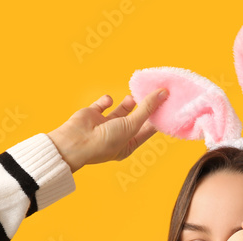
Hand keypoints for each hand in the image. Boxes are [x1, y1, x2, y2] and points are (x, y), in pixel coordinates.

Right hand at [47, 88, 168, 171]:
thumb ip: (146, 109)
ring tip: (133, 97)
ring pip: (120, 111)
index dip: (156, 119)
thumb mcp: (131, 126)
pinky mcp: (92, 115)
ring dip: (127, 103)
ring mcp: (104, 125)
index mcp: (128, 145)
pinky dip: (106, 101)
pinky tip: (108, 100)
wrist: (76, 142)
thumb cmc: (105, 142)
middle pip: (135, 119)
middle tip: (152, 96)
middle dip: (143, 108)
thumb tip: (163, 94)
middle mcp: (117, 136)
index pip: (147, 131)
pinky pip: (102, 105)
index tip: (166, 106)